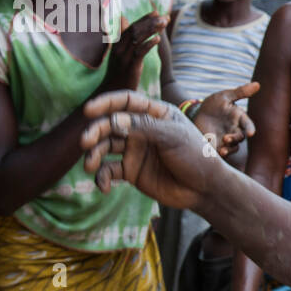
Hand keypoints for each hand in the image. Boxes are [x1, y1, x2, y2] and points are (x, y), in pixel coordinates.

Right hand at [80, 90, 224, 210]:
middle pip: (110, 124)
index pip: (126, 102)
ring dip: (93, 155)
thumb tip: (113, 120)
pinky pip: (109, 171)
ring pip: (105, 147)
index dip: (106, 103)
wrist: (205, 188)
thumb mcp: (173, 136)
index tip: (89, 110)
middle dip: (95, 132)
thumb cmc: (195, 156)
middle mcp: (141, 129)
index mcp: (155, 114)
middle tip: (85, 143)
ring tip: (89, 167)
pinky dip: (102, 178)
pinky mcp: (131, 171)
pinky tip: (103, 187)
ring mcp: (135, 150)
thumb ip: (144, 127)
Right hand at [99, 12, 164, 93]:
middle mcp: (119, 48)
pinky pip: (139, 53)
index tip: (157, 12)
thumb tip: (123, 18)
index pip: (132, 27)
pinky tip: (157, 39)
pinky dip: (148, 44)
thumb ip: (125, 38)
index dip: (144, 19)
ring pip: (137, 39)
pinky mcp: (130, 67)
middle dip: (151, 22)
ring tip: (164, 24)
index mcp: (118, 44)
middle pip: (135, 30)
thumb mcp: (121, 54)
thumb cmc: (119, 73)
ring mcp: (124, 57)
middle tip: (165, 17)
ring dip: (152, 30)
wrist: (113, 93)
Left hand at [193, 82, 258, 156]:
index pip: (248, 125)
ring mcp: (227, 139)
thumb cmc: (213, 104)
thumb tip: (257, 84)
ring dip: (229, 149)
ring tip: (222, 150)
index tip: (250, 133)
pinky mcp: (218, 146)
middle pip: (240, 137)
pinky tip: (217, 153)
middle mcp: (235, 130)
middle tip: (227, 139)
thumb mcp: (225, 96)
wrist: (197, 114)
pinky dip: (222, 154)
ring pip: (233, 147)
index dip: (250, 129)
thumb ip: (240, 92)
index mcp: (239, 118)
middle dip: (235, 139)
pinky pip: (223, 152)